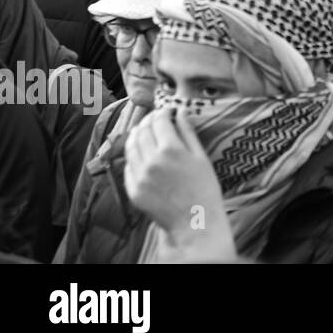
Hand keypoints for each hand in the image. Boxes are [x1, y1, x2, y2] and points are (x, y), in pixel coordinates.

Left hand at [125, 108, 225, 236]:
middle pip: (142, 130)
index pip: (159, 121)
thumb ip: (188, 132)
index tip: (168, 110)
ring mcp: (139, 177)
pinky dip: (133, 155)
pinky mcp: (133, 190)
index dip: (162, 112)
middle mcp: (151, 161)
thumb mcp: (201, 157)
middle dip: (149, 121)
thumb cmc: (204, 188)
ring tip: (145, 132)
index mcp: (171, 150)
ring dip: (137, 135)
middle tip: (156, 119)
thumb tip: (181, 111)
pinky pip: (128, 166)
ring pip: (130, 146)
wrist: (194, 221)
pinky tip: (142, 153)